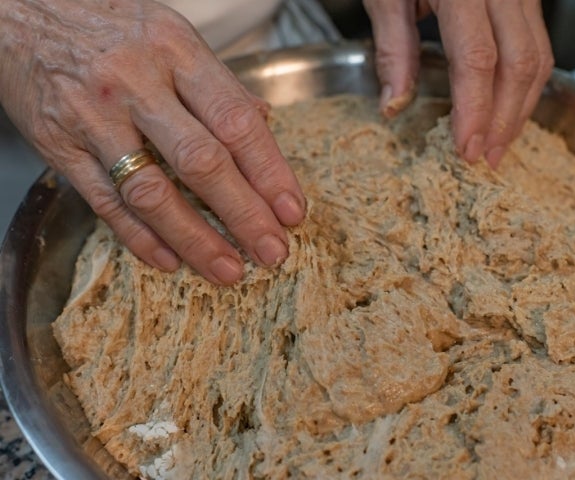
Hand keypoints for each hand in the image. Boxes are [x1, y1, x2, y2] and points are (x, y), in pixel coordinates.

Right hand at [0, 0, 305, 284]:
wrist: (18, 10)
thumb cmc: (107, 24)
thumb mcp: (171, 34)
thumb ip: (218, 82)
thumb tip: (264, 122)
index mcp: (176, 51)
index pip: (236, 122)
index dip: (270, 173)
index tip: (292, 212)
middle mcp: (137, 83)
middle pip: (202, 162)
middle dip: (244, 215)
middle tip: (272, 252)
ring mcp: (94, 117)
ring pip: (153, 192)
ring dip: (196, 239)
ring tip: (228, 270)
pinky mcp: (59, 146)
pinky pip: (106, 203)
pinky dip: (140, 237)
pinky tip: (171, 260)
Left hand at [363, 0, 553, 167]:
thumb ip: (393, 46)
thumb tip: (395, 105)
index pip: (478, 59)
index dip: (474, 110)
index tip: (465, 149)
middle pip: (521, 63)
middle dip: (505, 119)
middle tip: (485, 159)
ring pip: (539, 56)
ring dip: (521, 107)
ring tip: (498, 143)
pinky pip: (537, 42)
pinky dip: (524, 82)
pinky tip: (507, 107)